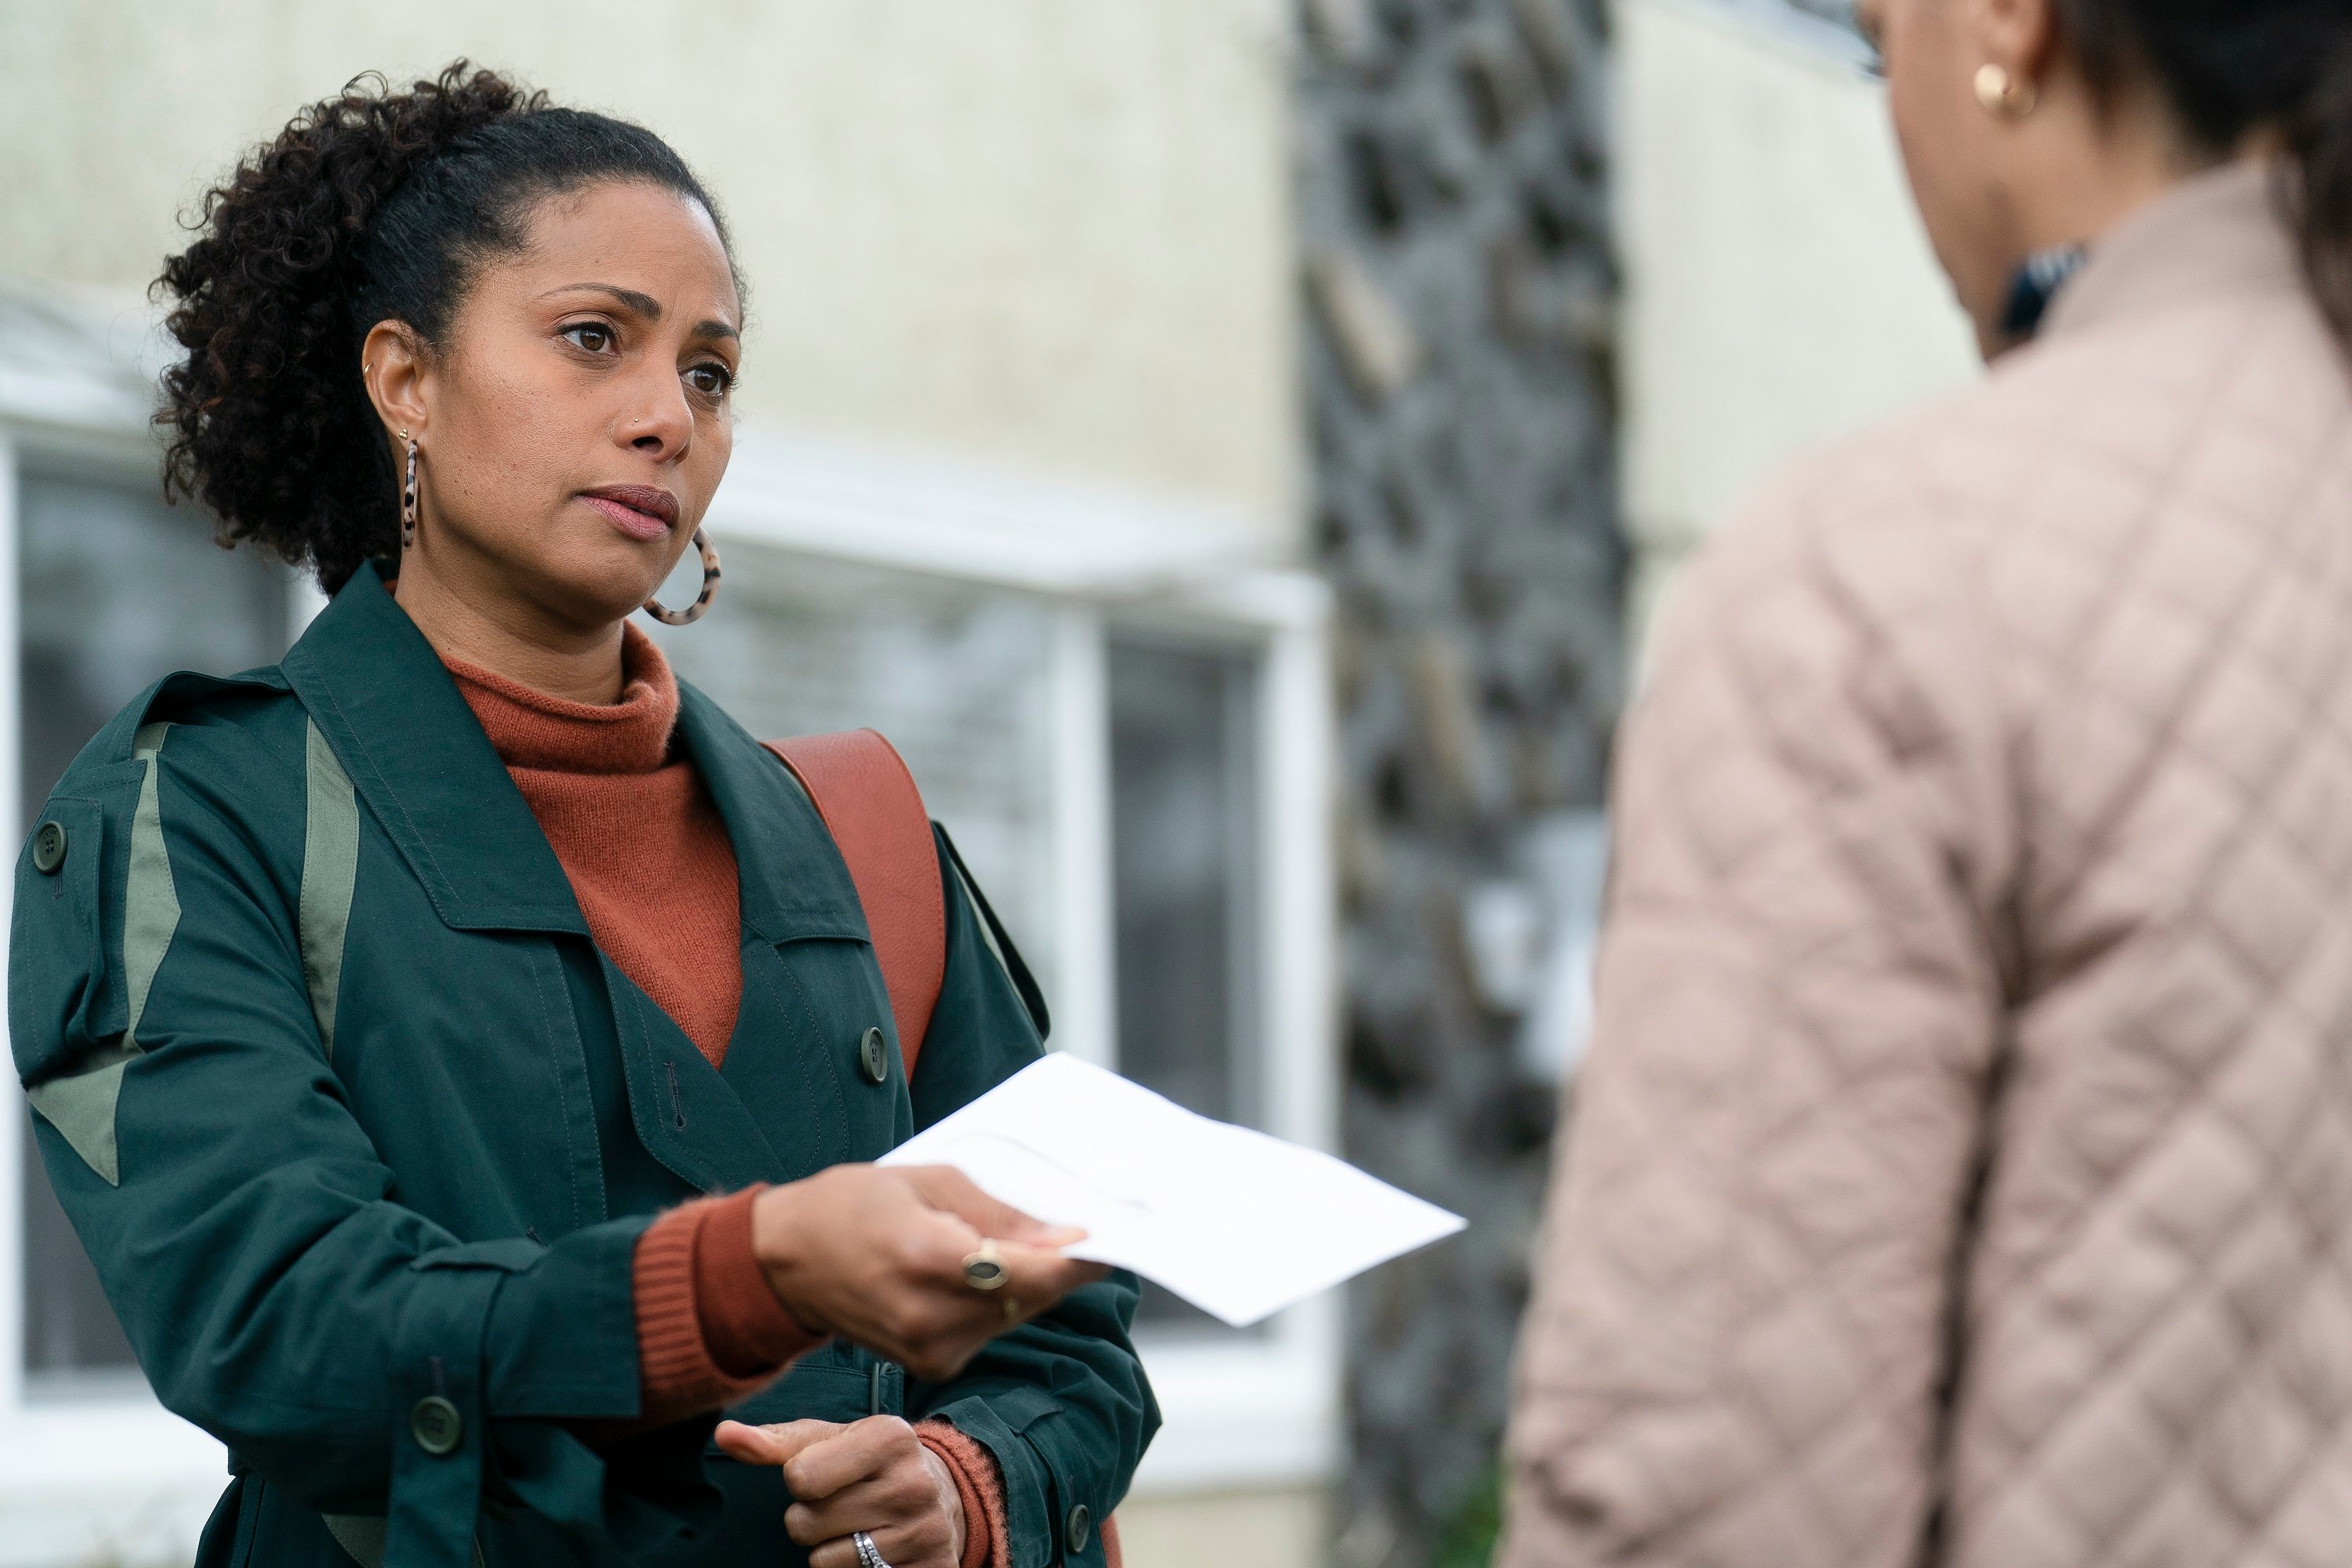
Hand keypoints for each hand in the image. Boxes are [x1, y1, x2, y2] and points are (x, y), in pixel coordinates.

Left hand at [714, 1416, 963, 1567]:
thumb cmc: (869, 1462)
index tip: (826, 1473)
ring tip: (858, 1527)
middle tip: (843, 1504)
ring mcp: (925, 1532)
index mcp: (890, 1437)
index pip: (800, 1477)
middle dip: (811, 1519)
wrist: (942, 1493)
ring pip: (823, 1562)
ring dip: (829, 1550)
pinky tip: (876, 1552)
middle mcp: (913, 1484)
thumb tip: (725, 1435)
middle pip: (805, 1524)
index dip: (801, 1480)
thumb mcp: (830, 1441)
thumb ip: (776, 1441)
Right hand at [751, 1165, 1108, 1381]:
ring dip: (1025, 1280)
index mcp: (927, 1257)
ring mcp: (930, 1349)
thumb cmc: (852, 1205)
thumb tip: (1065, 1236)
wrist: (785, 1262)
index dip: (1077, 1259)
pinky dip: (998, 1300)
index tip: (1108, 1238)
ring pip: (1016, 1314)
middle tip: (1068, 1226)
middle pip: (1031, 1296)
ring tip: (996, 1241)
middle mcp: (930, 1315)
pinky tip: (973, 1271)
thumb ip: (1000, 1214)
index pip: (1029, 1272)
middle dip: (1056, 1263)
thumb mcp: (928, 1182)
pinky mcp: (932, 1364)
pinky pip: (991, 1329)